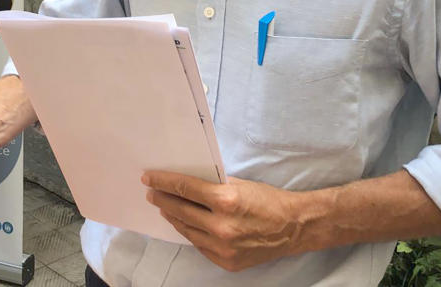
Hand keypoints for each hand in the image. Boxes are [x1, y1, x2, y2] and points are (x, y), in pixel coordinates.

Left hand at [143, 172, 322, 271]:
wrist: (292, 228)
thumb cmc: (268, 200)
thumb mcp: (240, 184)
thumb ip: (214, 186)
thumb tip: (188, 183)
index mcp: (226, 201)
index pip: (185, 189)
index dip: (164, 182)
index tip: (149, 178)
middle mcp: (222, 226)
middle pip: (181, 210)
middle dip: (162, 199)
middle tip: (151, 192)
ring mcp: (223, 247)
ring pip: (187, 230)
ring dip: (173, 217)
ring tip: (164, 207)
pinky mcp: (226, 262)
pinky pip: (200, 245)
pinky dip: (191, 232)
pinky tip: (185, 224)